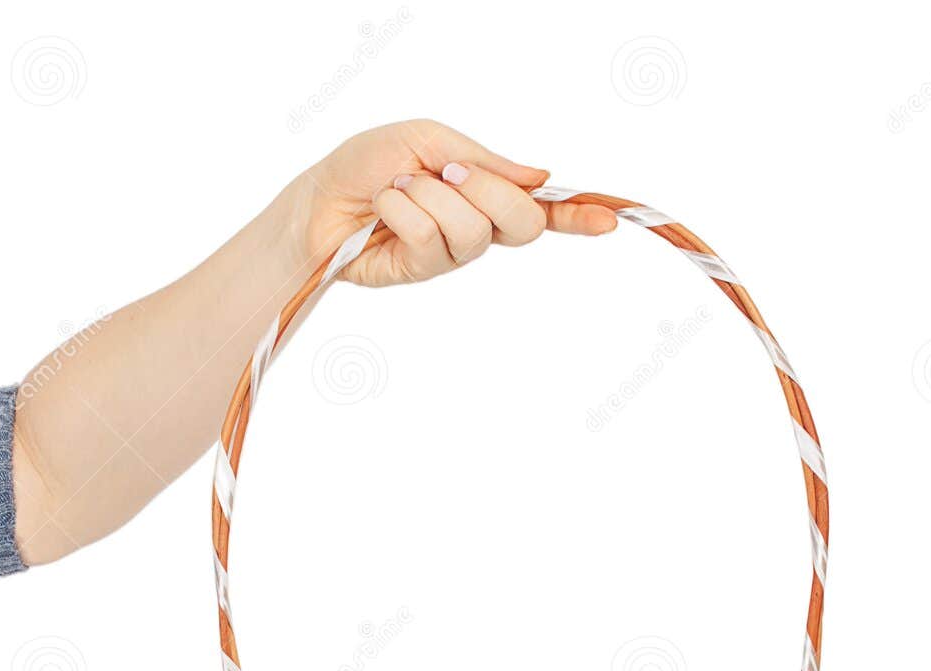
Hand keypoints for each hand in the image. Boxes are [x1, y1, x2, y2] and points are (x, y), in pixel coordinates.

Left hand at [293, 119, 616, 286]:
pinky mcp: (424, 270)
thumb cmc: (370, 163)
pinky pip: (432, 239)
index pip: (542, 207)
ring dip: (430, 195)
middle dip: (488, 191)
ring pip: (473, 229)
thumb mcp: (428, 140)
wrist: (320, 195)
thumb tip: (539, 176)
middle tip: (447, 171)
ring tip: (399, 188)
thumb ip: (484, 159)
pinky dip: (404, 211)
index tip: (610, 220)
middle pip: (522, 224)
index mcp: (485, 190)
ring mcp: (453, 253)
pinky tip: (385, 208)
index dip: (577, 216)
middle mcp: (477, 226)